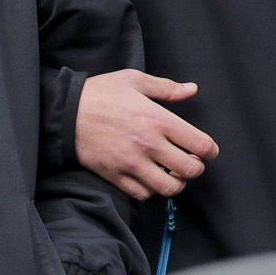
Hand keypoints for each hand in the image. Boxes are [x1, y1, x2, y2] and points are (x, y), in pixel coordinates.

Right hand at [74, 68, 219, 200]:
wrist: (65, 114)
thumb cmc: (100, 94)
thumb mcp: (134, 80)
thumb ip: (166, 88)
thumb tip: (191, 90)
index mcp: (159, 120)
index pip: (201, 145)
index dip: (210, 151)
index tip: (205, 150)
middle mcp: (149, 144)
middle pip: (190, 170)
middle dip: (195, 168)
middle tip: (187, 161)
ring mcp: (132, 163)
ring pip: (169, 188)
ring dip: (175, 183)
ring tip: (169, 173)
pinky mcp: (116, 175)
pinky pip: (143, 194)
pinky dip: (150, 190)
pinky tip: (148, 178)